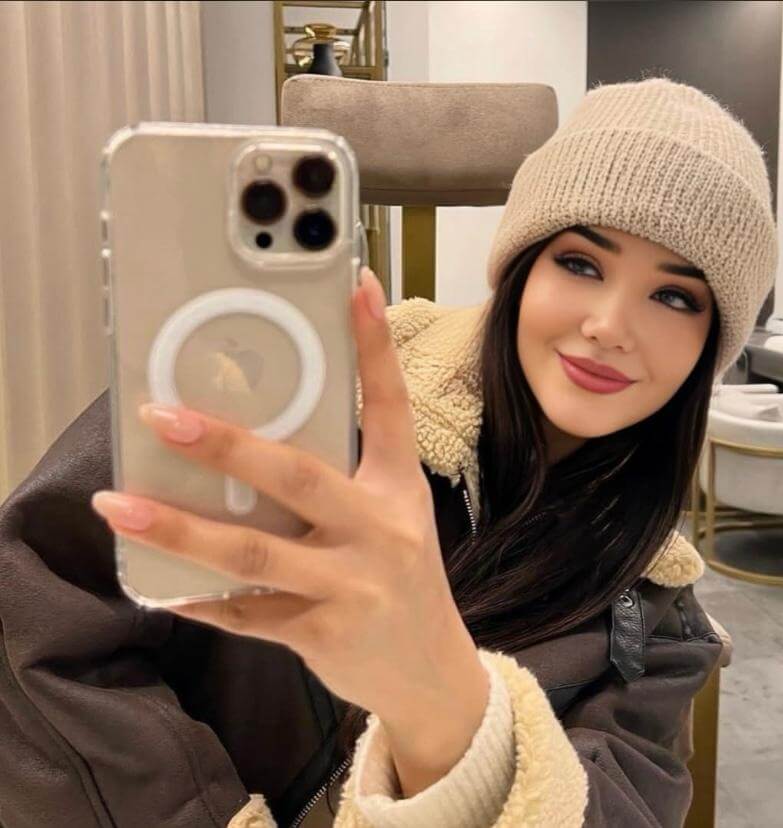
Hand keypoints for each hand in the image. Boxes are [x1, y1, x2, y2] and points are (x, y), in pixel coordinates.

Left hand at [90, 267, 483, 725]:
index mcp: (398, 490)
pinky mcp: (323, 633)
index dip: (373, 346)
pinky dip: (202, 600)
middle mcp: (379, 530)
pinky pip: (248, 614)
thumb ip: (338, 485)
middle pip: (297, 476)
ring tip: (121, 506)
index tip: (355, 286)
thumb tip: (253, 450)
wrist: (433, 671)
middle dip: (226, 445)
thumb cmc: (403, 580)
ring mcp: (352, 585)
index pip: (389, 406)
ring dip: (182, 530)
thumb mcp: (392, 520)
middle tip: (163, 414)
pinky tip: (160, 588)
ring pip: (255, 552)